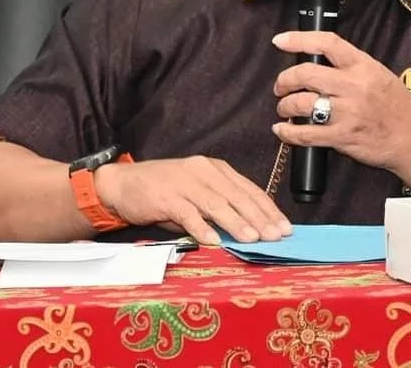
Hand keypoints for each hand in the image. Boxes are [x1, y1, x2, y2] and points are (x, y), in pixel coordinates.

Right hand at [95, 155, 292, 245]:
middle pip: (237, 196)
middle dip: (260, 218)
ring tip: (252, 238)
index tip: (285, 227)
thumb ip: (221, 207)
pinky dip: (201, 227)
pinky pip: (188, 213)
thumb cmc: (166, 192)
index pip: (249, 189)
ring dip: (236, 222)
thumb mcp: (198, 194)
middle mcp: (203, 171)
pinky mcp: (166, 196)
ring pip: (216, 203)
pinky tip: (213, 240)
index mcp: (215, 168)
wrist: (125, 183)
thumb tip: (251, 230)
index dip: (268, 209)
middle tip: (276, 236)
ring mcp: (185, 182)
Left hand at [271, 31, 410, 187]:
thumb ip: (350, 67)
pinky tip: (283, 131)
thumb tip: (315, 62)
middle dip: (284, 80)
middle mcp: (354, 86)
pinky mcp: (343, 137)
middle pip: (305, 74)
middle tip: (281, 86)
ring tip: (284, 108)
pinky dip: (288, 133)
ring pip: (301, 103)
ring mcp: (348, 112)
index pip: (326, 43)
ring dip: (285, 106)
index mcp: (363, 66)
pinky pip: (306, 134)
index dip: (298, 39)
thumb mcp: (379, 75)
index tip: (280, 40)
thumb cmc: (398, 107)